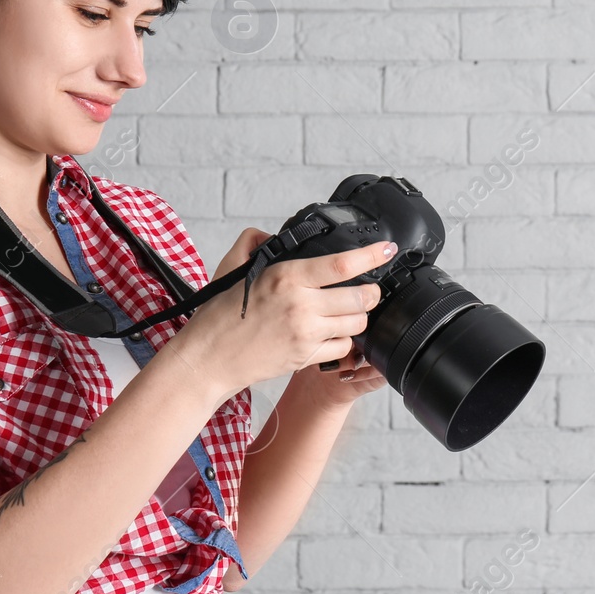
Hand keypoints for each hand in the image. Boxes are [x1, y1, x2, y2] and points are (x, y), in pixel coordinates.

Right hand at [177, 230, 396, 399]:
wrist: (208, 358)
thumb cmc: (219, 314)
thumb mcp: (233, 267)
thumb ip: (254, 242)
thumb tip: (272, 236)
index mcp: (286, 277)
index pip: (342, 265)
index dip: (371, 256)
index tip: (387, 249)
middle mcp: (300, 305)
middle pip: (360, 298)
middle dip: (372, 293)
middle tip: (369, 289)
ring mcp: (305, 334)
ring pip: (357, 324)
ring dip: (359, 317)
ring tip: (350, 312)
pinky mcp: (305, 357)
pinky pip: (343, 348)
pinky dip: (344, 341)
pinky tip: (333, 334)